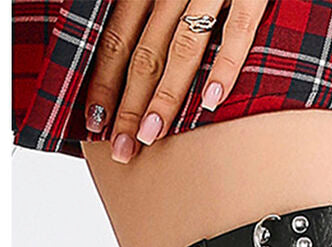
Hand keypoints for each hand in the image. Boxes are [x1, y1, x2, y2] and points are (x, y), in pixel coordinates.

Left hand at [84, 0, 268, 163]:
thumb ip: (147, 9)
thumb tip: (130, 50)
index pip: (117, 39)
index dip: (103, 82)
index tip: (93, 122)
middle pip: (143, 53)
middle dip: (127, 104)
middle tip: (121, 147)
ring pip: (181, 48)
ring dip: (164, 96)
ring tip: (151, 135)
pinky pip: (237, 31)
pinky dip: (224, 67)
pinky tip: (210, 102)